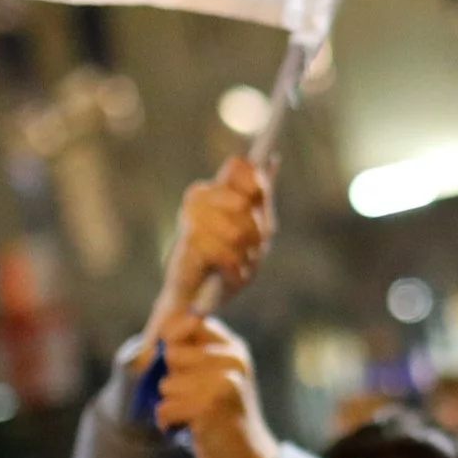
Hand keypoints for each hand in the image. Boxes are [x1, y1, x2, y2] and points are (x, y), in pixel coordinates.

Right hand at [152, 156, 275, 326]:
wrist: (197, 298)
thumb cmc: (229, 260)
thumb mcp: (253, 228)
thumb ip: (259, 196)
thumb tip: (273, 159)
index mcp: (214, 189)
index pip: (238, 167)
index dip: (255, 182)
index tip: (260, 198)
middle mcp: (197, 199)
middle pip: (243, 204)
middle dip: (255, 232)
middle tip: (251, 247)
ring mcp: (188, 220)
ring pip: (236, 232)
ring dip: (245, 255)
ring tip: (239, 263)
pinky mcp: (184, 246)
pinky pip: (224, 254)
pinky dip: (234, 270)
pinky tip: (228, 274)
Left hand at [155, 313, 277, 457]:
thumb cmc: (226, 417)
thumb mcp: (221, 377)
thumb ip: (196, 354)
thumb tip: (157, 340)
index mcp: (234, 349)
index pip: (192, 322)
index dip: (173, 337)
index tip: (174, 361)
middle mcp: (232, 360)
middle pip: (172, 353)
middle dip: (171, 378)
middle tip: (191, 396)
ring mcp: (222, 382)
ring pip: (166, 384)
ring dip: (171, 404)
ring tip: (194, 414)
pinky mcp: (208, 406)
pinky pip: (165, 408)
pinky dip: (169, 422)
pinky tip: (189, 427)